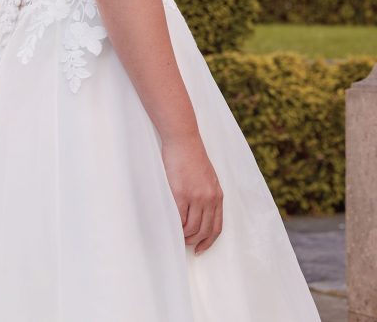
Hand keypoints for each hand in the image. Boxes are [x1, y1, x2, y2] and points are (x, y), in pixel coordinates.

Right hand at [161, 133, 222, 254]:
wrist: (183, 140)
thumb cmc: (192, 156)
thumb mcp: (208, 177)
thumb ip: (207, 194)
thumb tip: (200, 213)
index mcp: (217, 195)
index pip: (217, 227)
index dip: (208, 242)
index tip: (200, 249)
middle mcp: (210, 198)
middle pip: (205, 231)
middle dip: (195, 242)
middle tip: (185, 243)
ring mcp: (196, 197)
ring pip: (192, 228)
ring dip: (184, 236)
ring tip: (177, 235)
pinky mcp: (181, 194)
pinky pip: (179, 218)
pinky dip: (175, 226)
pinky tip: (171, 224)